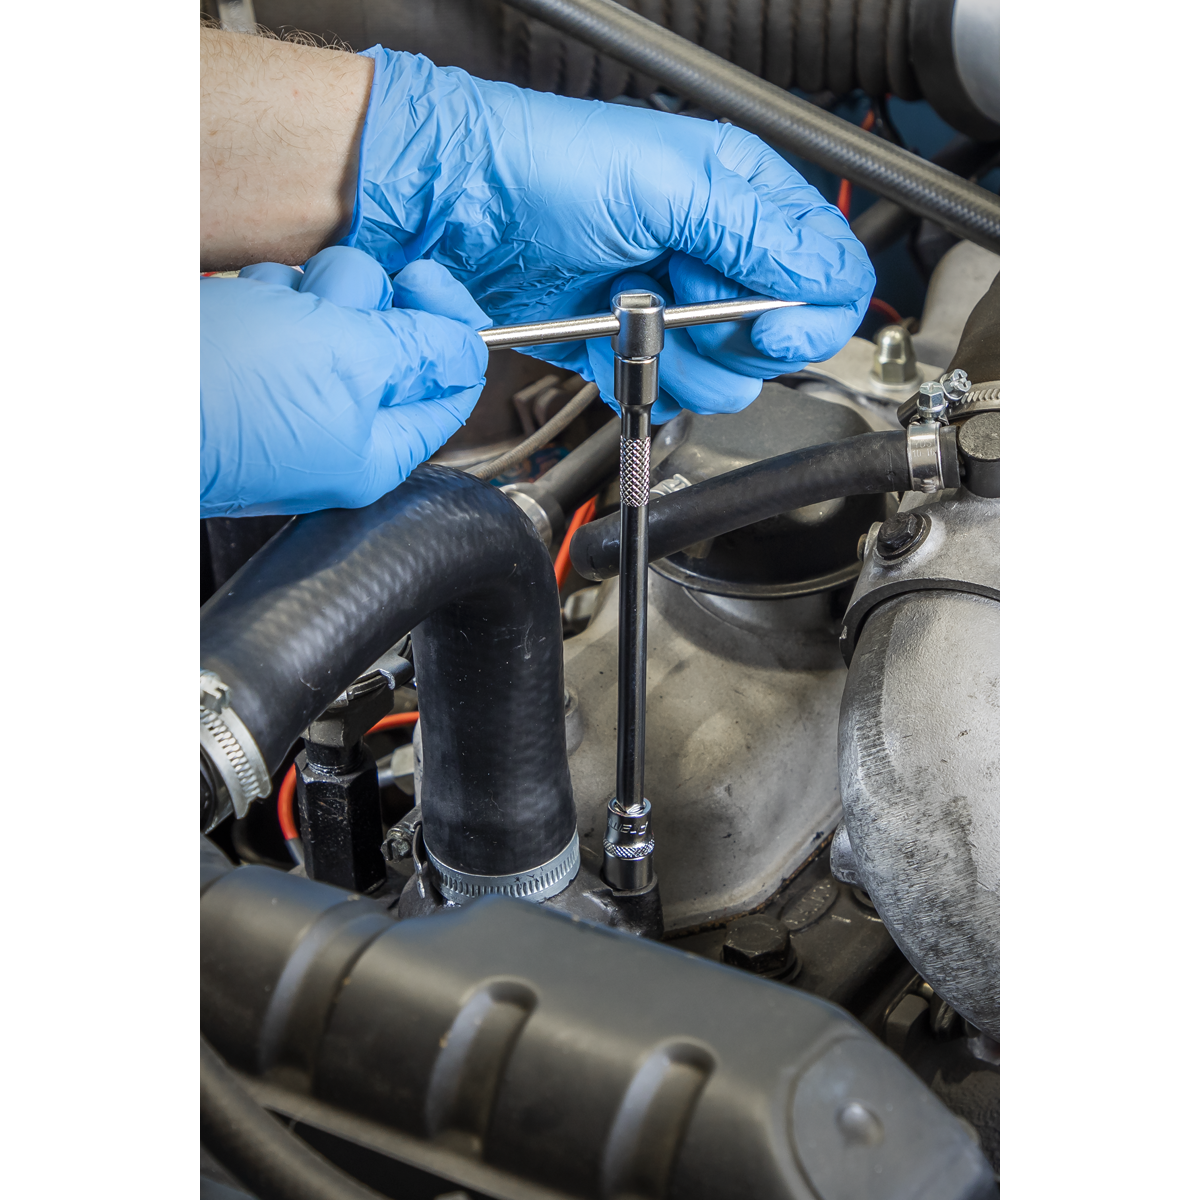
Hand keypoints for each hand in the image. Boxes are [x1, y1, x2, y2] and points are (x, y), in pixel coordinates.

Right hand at [201, 247, 489, 516]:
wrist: (111, 394)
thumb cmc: (221, 397)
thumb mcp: (351, 364)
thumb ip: (423, 352)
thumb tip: (471, 350)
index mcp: (377, 449)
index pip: (452, 380)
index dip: (450, 322)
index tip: (426, 284)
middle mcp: (340, 422)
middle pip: (396, 335)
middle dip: (366, 304)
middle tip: (327, 314)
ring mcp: (291, 387)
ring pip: (338, 308)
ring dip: (310, 294)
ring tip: (270, 315)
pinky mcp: (249, 356)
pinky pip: (284, 304)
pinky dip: (268, 294)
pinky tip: (241, 312)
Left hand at [348, 50, 873, 420]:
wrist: (461, 210)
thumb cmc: (550, 168)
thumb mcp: (670, 184)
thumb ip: (759, 236)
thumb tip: (825, 284)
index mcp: (746, 198)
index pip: (826, 275)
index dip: (809, 316)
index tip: (769, 330)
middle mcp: (718, 256)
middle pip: (778, 340)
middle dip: (728, 333)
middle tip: (679, 294)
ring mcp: (676, 307)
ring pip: (725, 378)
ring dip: (676, 357)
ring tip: (631, 309)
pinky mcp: (634, 347)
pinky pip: (668, 391)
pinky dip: (636, 375)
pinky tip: (604, 334)